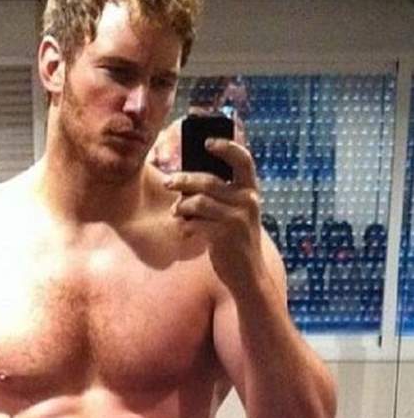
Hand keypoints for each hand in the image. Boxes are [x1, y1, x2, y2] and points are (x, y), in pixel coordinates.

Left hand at [165, 138, 263, 291]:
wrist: (248, 275)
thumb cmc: (236, 241)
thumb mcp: (237, 214)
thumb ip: (222, 196)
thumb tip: (188, 180)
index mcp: (251, 192)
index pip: (244, 160)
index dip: (226, 147)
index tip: (207, 142)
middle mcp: (247, 201)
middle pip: (208, 181)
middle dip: (184, 180)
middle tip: (167, 182)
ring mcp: (237, 218)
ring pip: (198, 201)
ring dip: (181, 207)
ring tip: (176, 213)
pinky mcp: (224, 235)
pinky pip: (195, 223)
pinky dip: (184, 226)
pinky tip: (184, 231)